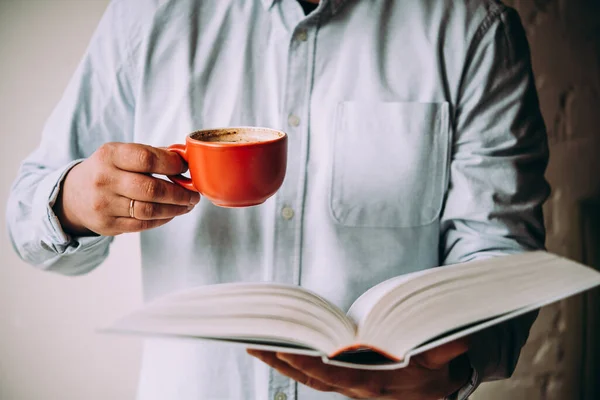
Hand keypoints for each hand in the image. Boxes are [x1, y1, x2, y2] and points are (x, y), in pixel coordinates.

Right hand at [54, 142, 199, 235]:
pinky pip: (143, 225)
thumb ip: (152, 154)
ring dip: (175, 209)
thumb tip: (185, 159)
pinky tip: (172, 213)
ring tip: (188, 205)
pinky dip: (163, 219)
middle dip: (180, 193)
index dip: (172, 164)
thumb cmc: (108, 170)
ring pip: (150, 210)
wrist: (73, 195)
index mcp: (109, 155)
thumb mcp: (121, 154)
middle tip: (194, 194)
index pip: (146, 158)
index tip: (186, 168)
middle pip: (152, 189)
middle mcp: (104, 179)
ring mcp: (104, 204)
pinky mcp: (107, 225)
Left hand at [248, 338, 470, 399]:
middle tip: (254, 344)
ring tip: (257, 345)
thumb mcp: (448, 354)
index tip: (284, 349)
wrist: (447, 384)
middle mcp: (358, 389)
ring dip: (284, 363)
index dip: (308, 363)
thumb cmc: (443, 367)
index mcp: (377, 384)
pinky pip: (318, 375)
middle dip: (282, 362)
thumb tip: (455, 338)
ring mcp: (352, 387)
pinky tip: (281, 352)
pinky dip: (297, 365)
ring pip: (311, 379)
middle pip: (312, 378)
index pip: (334, 375)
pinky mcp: (350, 380)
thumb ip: (446, 347)